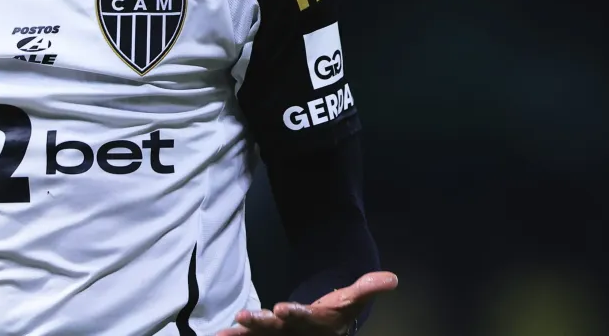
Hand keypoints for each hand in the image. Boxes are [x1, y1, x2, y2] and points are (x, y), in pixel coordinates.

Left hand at [215, 271, 397, 334]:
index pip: (306, 317)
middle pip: (277, 329)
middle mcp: (295, 333)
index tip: (281, 308)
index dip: (295, 314)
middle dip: (261, 323)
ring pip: (259, 335)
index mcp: (317, 322)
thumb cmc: (336, 311)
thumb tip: (391, 278)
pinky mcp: (265, 334)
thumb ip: (367, 287)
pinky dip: (234, 335)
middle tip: (245, 317)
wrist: (325, 328)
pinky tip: (217, 334)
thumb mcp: (353, 298)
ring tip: (224, 332)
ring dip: (242, 333)